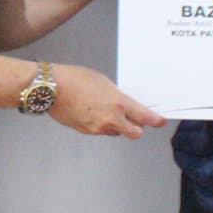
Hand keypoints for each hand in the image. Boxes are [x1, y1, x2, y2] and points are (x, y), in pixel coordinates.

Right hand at [48, 62, 165, 137]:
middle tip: (135, 119)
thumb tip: (124, 103)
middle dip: (136, 127)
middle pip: (134, 133)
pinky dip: (101, 125)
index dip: (155, 120)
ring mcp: (98, 128)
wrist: (52, 89)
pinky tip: (93, 112)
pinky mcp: (86, 131)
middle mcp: (111, 120)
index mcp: (118, 104)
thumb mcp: (104, 82)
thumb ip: (117, 96)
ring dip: (117, 126)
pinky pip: (100, 131)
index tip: (160, 121)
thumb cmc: (76, 79)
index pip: (144, 117)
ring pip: (116, 132)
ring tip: (106, 111)